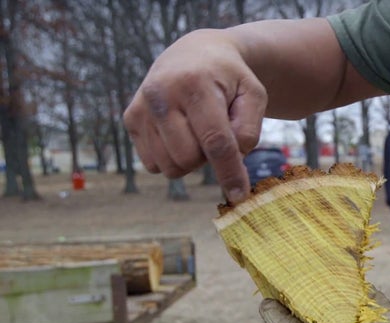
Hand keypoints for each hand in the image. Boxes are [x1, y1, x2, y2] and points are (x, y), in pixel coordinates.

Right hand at [123, 29, 266, 203]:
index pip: (215, 141)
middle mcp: (161, 94)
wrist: (195, 54)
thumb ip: (250, 129)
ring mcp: (141, 107)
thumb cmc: (230, 80)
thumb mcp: (253, 95)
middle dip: (209, 157)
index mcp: (195, 84)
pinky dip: (172, 158)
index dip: (229, 172)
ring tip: (197, 130)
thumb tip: (234, 159)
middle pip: (190, 159)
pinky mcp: (130, 119)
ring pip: (170, 167)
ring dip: (191, 159)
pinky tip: (180, 132)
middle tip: (216, 133)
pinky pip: (154, 164)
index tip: (240, 196)